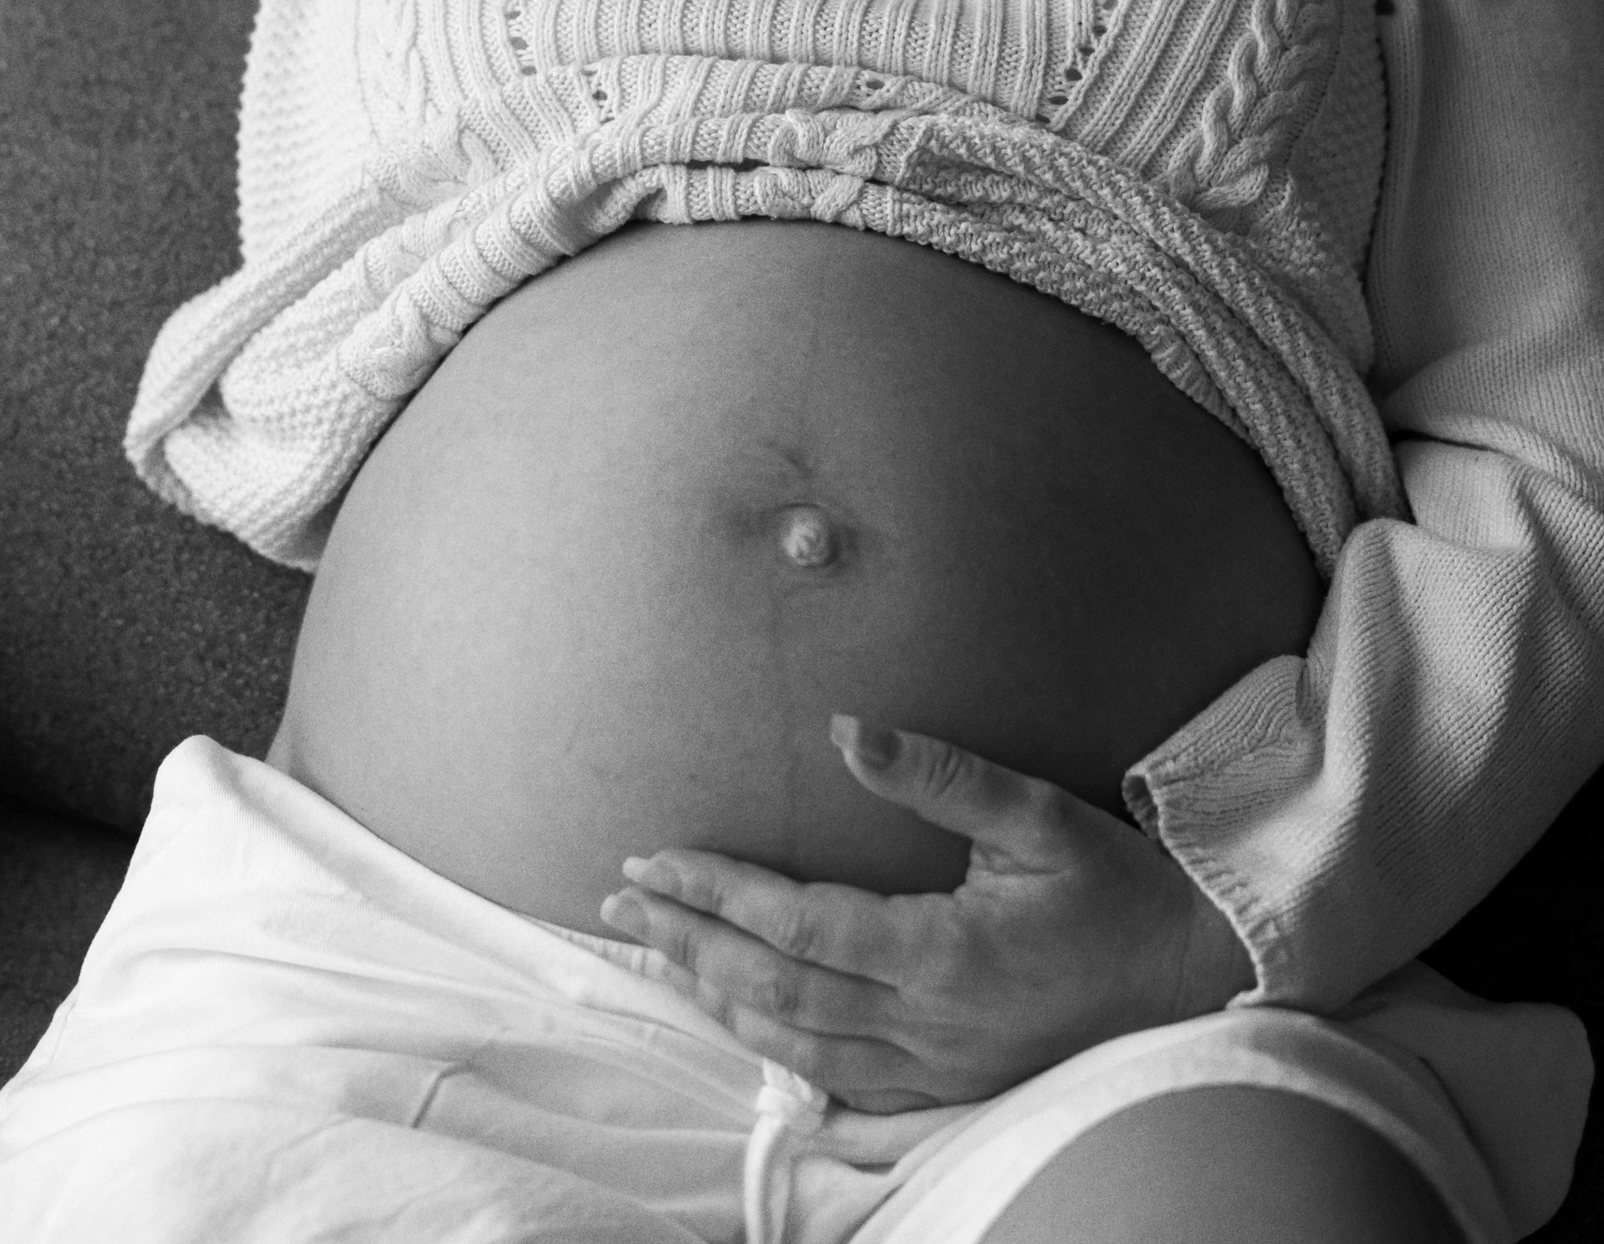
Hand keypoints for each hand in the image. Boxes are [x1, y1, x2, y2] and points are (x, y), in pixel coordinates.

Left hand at [599, 717, 1252, 1111]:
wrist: (1195, 977)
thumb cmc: (1117, 889)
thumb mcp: (1038, 816)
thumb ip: (937, 774)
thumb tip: (844, 728)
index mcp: (942, 953)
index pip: (795, 925)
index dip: (716, 893)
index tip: (653, 859)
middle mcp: (926, 1023)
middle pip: (772, 990)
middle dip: (687, 942)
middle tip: (619, 902)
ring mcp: (934, 1068)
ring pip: (793, 1045)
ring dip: (714, 996)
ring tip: (656, 950)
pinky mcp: (947, 1087)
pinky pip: (839, 1082)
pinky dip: (774, 1048)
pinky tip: (740, 1020)